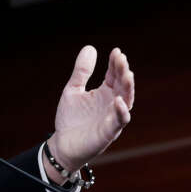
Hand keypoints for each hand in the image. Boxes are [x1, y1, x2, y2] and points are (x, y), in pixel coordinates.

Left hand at [48, 46, 133, 173]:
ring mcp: (112, 117)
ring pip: (126, 101)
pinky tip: (118, 101)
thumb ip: (82, 71)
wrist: (62, 144)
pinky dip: (121, 112)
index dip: (115, 64)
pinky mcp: (109, 132)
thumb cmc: (71, 118)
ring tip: (127, 74)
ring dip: (128, 88)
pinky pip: (119, 121)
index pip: (114, 75)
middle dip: (123, 72)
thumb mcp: (73, 90)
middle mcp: (112, 104)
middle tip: (121, 59)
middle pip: (122, 86)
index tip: (116, 51)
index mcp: (104, 93)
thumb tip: (90, 47)